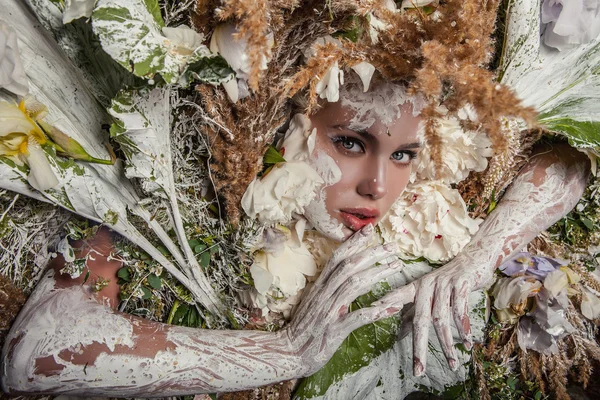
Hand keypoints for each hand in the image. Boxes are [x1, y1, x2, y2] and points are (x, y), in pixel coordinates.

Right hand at [284, 224, 403, 375]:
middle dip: (372, 254)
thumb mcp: (314, 301)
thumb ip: (328, 288)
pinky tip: (392, 307)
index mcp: (320, 286)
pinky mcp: (334, 330)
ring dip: (377, 274)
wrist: (288, 352)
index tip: (370, 230)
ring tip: (395, 266)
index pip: (337, 257)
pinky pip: (357, 318)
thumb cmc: (304, 327)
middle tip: (392, 247)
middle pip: (349, 266)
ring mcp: (328, 311)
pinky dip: (375, 311)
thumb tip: (346, 275)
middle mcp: (324, 294)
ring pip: (354, 285)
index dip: (353, 242)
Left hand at [373, 253, 493, 375]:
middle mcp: (428, 286)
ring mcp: (444, 285)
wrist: (475, 257)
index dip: (385, 303)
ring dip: (447, 344)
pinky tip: (466, 343)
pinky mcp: (461, 285)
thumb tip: (400, 333)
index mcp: (417, 287)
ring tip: (452, 364)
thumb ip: (414, 311)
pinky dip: (463, 329)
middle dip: (419, 348)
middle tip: (418, 370)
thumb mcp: (430, 293)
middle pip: (420, 320)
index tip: (371, 312)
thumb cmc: (449, 280)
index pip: (398, 296)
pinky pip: (460, 311)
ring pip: (441, 320)